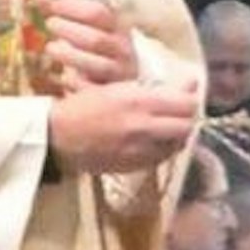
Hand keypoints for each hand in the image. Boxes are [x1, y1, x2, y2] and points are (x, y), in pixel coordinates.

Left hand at [41, 0, 138, 89]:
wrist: (121, 82)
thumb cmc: (97, 49)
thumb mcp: (85, 26)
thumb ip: (63, 10)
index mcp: (118, 27)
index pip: (98, 13)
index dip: (73, 7)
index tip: (52, 4)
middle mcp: (122, 49)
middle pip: (96, 39)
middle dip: (69, 30)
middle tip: (51, 23)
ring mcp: (119, 73)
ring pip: (97, 65)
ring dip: (70, 55)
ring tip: (51, 47)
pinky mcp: (111, 94)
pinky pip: (92, 90)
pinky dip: (75, 83)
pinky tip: (63, 77)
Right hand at [47, 79, 198, 175]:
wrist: (58, 137)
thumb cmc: (84, 106)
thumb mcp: (118, 88)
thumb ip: (154, 88)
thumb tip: (189, 83)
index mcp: (139, 101)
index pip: (185, 104)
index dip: (192, 98)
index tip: (190, 93)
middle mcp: (144, 127)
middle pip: (186, 127)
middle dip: (188, 118)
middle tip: (181, 112)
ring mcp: (140, 150)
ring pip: (177, 144)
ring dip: (178, 134)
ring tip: (168, 126)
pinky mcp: (134, 166)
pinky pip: (161, 158)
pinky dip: (164, 148)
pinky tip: (153, 140)